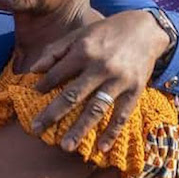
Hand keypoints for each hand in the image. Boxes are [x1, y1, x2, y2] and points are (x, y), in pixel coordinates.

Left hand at [30, 11, 167, 152]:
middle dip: (52, 114)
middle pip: (72, 95)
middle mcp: (100, 67)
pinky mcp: (135, 90)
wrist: (146, 29)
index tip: (33, 97)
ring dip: (80, 129)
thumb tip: (33, 70)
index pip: (57, 74)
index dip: (43, 86)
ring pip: (96, 109)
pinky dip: (112, 132)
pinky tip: (101, 148)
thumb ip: (55, 51)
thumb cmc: (106, 32)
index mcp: (84, 51)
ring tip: (65, 147)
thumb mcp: (79, 34)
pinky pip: (121, 115)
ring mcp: (119, 80)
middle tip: (36, 130)